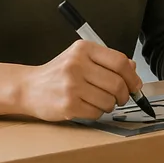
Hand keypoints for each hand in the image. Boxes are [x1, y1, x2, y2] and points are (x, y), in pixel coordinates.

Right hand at [17, 39, 141, 121]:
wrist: (28, 88)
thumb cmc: (59, 74)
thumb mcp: (81, 59)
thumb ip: (107, 62)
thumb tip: (133, 69)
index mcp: (83, 49)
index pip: (120, 62)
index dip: (132, 77)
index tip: (135, 85)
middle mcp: (76, 65)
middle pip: (117, 83)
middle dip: (124, 95)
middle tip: (120, 98)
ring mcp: (71, 85)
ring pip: (109, 100)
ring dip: (109, 105)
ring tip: (99, 101)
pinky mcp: (67, 105)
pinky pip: (96, 112)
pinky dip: (97, 112)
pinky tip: (87, 106)